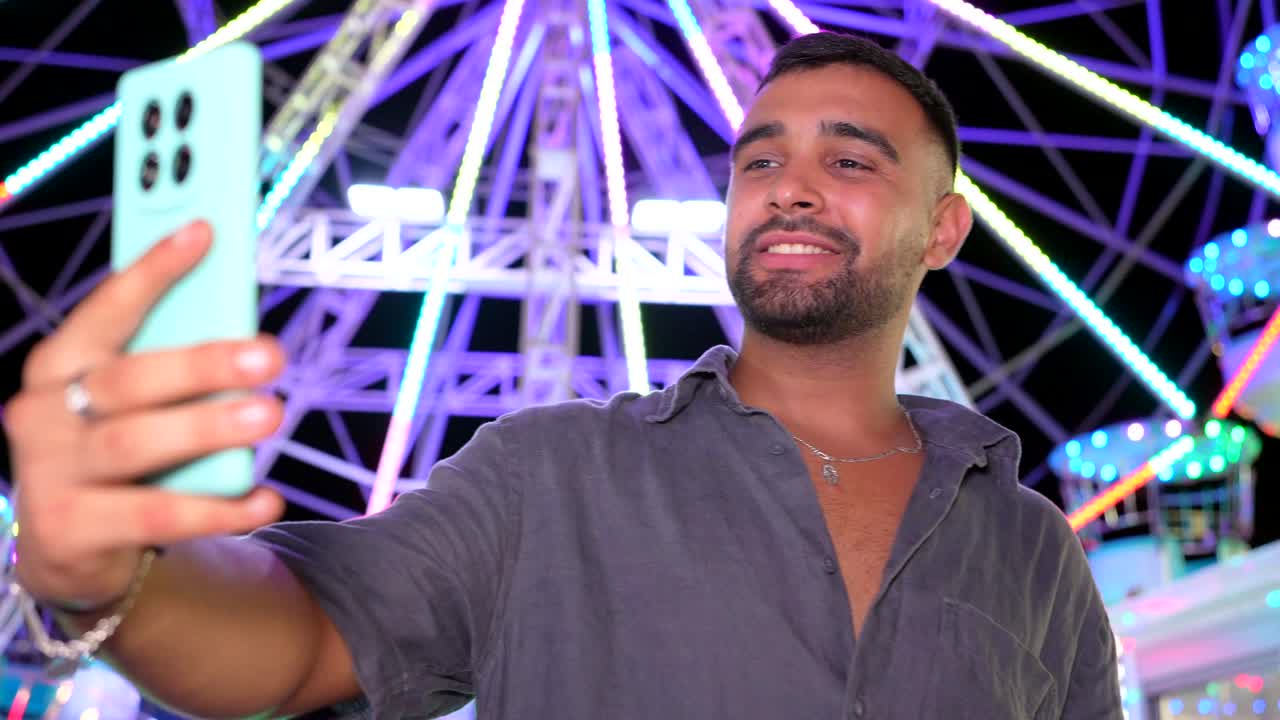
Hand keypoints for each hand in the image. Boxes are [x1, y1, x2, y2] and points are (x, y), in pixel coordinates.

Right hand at [5, 221, 285, 609]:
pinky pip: (154, 514)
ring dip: (209, 428)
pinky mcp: (68, 529)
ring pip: (137, 443)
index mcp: (60, 365)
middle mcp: (43, 412)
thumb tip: (244, 331)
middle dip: (202, 363)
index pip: (106, 308)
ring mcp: (48, 472)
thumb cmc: (118, 455)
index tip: (205, 232)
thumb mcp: (136, 404)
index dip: (153, 269)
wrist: (73, 547)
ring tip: (269, 416)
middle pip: (130, 379)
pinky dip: (217, 508)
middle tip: (270, 356)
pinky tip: (264, 499)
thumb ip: (170, 367)